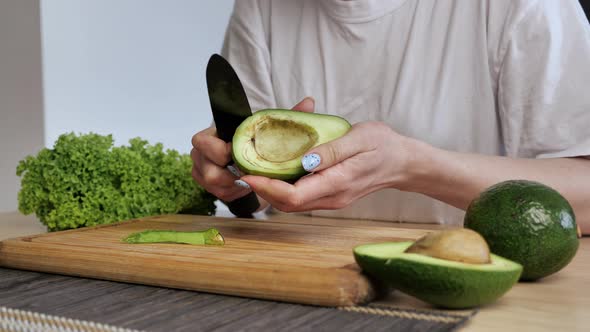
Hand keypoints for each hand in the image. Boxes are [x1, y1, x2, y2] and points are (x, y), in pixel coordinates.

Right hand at [191, 97, 315, 202]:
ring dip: (235, 183)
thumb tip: (309, 102)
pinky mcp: (209, 187)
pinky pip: (220, 194)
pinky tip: (246, 186)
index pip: (202, 141)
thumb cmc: (254, 141)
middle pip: (208, 169)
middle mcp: (201, 153)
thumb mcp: (267, 128)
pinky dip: (235, 191)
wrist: (248, 160)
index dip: (221, 151)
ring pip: (213, 183)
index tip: (239, 153)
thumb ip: (285, 117)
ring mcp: (202, 171)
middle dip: (231, 173)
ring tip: (250, 178)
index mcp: (210, 134)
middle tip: (249, 170)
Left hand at [240, 121, 414, 211]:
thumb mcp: (359, 139)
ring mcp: (332, 199)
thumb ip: (330, 151)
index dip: (267, 187)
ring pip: (293, 204)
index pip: (293, 196)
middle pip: (288, 204)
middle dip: (262, 190)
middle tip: (243, 169)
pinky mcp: (331, 195)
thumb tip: (303, 160)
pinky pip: (302, 197)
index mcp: (337, 184)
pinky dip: (284, 188)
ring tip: (254, 170)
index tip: (247, 173)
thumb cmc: (383, 146)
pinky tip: (276, 171)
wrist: (403, 163)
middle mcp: (332, 198)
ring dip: (271, 190)